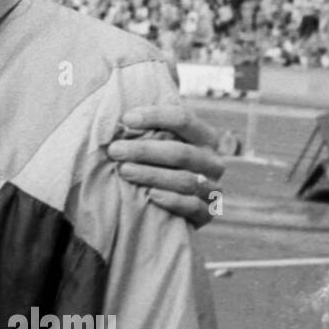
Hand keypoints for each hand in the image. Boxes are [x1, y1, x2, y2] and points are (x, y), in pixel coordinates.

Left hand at [107, 104, 225, 228]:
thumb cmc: (159, 166)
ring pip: (185, 180)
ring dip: (151, 174)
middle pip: (181, 152)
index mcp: (204, 137)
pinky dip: (172, 200)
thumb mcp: (160, 145)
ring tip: (124, 170)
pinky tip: (150, 195)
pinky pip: (193, 207)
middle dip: (145, 150)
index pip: (183, 119)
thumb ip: (150, 131)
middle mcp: (213, 162)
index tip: (126, 119)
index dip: (155, 116)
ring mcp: (213, 189)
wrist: (172, 209)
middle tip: (115, 150)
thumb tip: (124, 116)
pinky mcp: (208, 213)